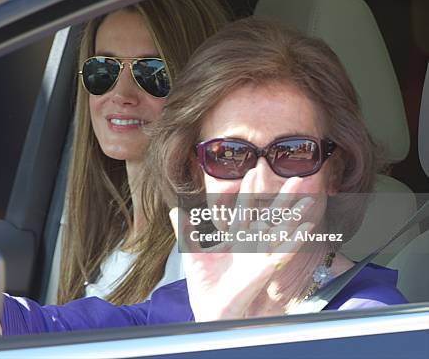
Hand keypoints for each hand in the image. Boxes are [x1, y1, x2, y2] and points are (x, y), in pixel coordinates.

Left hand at [171, 170, 317, 321]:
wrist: (209, 309)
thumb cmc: (205, 285)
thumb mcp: (192, 252)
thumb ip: (186, 230)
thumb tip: (174, 209)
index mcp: (236, 238)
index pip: (246, 209)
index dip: (250, 191)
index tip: (252, 172)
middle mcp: (252, 244)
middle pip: (271, 216)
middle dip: (283, 197)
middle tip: (297, 178)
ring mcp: (260, 256)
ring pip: (281, 231)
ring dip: (294, 215)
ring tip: (307, 198)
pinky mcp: (264, 269)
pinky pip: (283, 251)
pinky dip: (294, 239)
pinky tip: (306, 227)